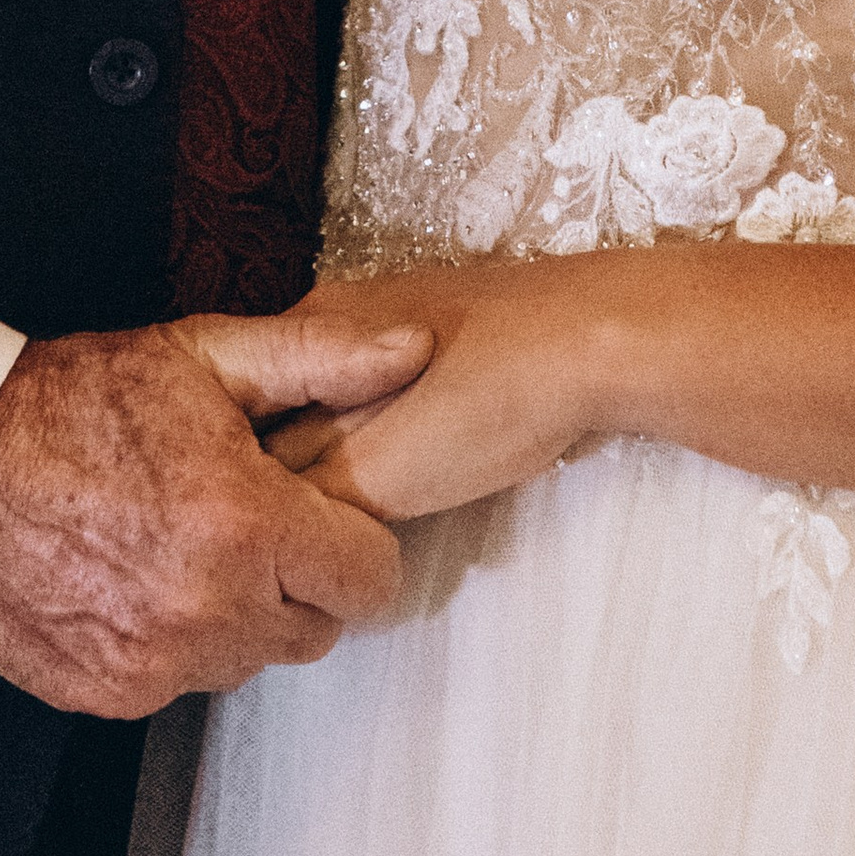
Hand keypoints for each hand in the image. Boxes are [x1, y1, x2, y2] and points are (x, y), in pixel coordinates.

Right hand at [0, 301, 431, 712]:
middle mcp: (207, 609)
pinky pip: (179, 682)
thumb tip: (413, 352)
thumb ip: (321, 358)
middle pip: (316, 626)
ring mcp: (154, 663)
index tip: (320, 508)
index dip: (354, 539)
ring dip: (237, 610)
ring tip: (186, 538)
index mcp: (245, 526)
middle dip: (299, 574)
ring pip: (249, 658)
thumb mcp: (206, 354)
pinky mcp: (108, 692)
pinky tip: (138, 575)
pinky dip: (173, 639)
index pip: (369, 579)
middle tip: (247, 515)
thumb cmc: (82, 397)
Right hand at [264, 262, 600, 526]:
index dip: (248, 485)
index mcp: (312, 332)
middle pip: (292, 409)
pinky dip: (393, 437)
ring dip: (344, 460)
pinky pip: (394, 396)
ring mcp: (404, 317)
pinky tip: (423, 465)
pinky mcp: (457, 336)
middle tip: (311, 537)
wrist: (607, 340)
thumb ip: (305, 497)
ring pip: (344, 405)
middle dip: (291, 474)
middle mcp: (347, 313)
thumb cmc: (490, 401)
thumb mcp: (376, 468)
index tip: (257, 542)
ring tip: (367, 512)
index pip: (247, 422)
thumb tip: (262, 530)